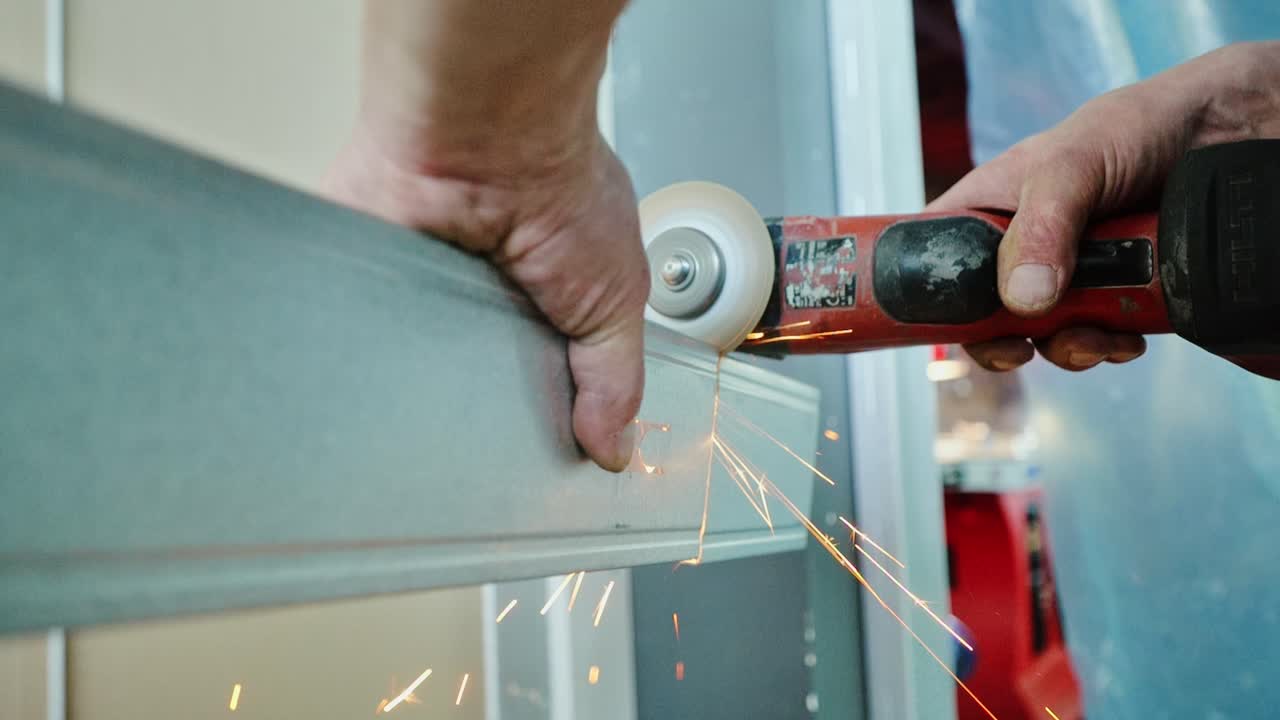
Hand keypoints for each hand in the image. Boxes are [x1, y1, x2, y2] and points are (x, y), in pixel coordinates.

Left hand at [323, 124, 647, 472]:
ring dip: (427, 398)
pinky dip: (372, 374)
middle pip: (475, 389)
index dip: (544, 427)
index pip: (541, 384)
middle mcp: (480, 301)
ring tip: (440, 419)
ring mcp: (421, 298)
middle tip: (489, 455)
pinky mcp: (366, 292)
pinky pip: (365, 354)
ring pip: (418, 381)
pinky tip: (389, 388)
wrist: (484, 138)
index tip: (542, 468)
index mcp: (544, 302)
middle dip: (483, 423)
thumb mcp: (618, 300)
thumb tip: (615, 448)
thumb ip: (615, 379)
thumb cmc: (560, 187)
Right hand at [929, 41, 1279, 372]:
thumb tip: (1022, 301)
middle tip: (1024, 350)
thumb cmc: (1131, 127)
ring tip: (1099, 338)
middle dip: (1005, 341)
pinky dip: (1107, 346)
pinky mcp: (1109, 293)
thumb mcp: (1071, 167)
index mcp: (986, 210)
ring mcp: (1063, 272)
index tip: (951, 331)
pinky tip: (1128, 335)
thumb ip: (1042, 229)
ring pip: (1041, 333)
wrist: (1222, 136)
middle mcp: (1018, 246)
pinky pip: (1093, 336)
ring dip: (1067, 348)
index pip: (932, 258)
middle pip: (983, 314)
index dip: (928, 299)